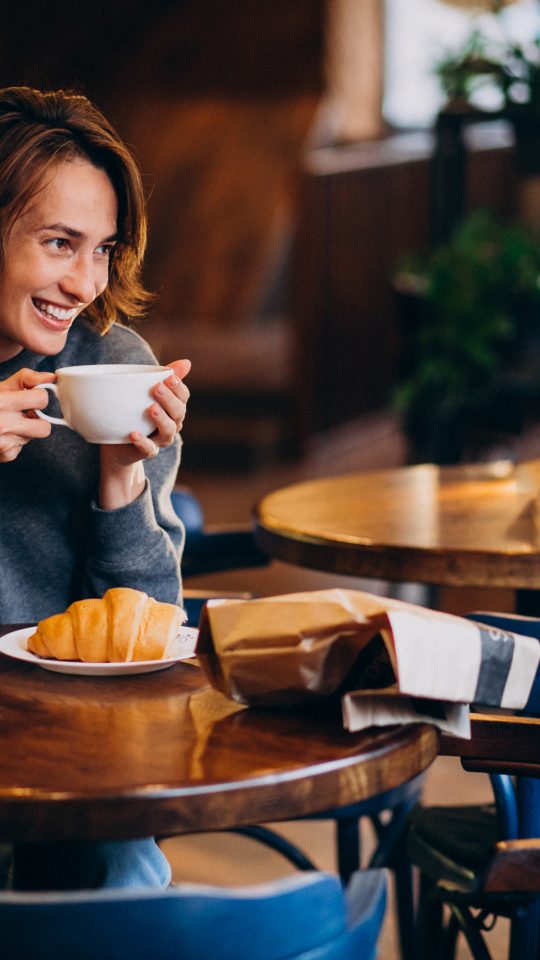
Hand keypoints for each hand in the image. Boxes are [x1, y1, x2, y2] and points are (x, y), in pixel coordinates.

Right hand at [0, 368, 55, 462]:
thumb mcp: (2, 387)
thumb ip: (27, 378)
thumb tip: (51, 377)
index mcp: (2, 403)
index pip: (41, 399)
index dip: (38, 397)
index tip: (31, 398)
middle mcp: (2, 424)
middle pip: (44, 428)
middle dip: (38, 421)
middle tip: (25, 415)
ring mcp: (2, 443)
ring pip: (31, 439)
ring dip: (24, 431)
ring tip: (8, 423)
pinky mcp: (3, 455)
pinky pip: (19, 450)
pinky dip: (12, 443)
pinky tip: (2, 435)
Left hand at [98, 359, 190, 508]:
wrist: (118, 445)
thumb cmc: (136, 414)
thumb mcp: (146, 393)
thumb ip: (162, 377)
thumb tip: (187, 362)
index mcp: (174, 408)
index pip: (183, 397)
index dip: (178, 387)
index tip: (168, 376)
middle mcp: (172, 424)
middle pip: (178, 413)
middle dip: (169, 400)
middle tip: (156, 388)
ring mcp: (160, 440)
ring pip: (168, 431)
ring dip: (161, 419)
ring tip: (151, 408)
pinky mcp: (146, 451)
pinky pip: (149, 449)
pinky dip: (143, 442)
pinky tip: (134, 434)